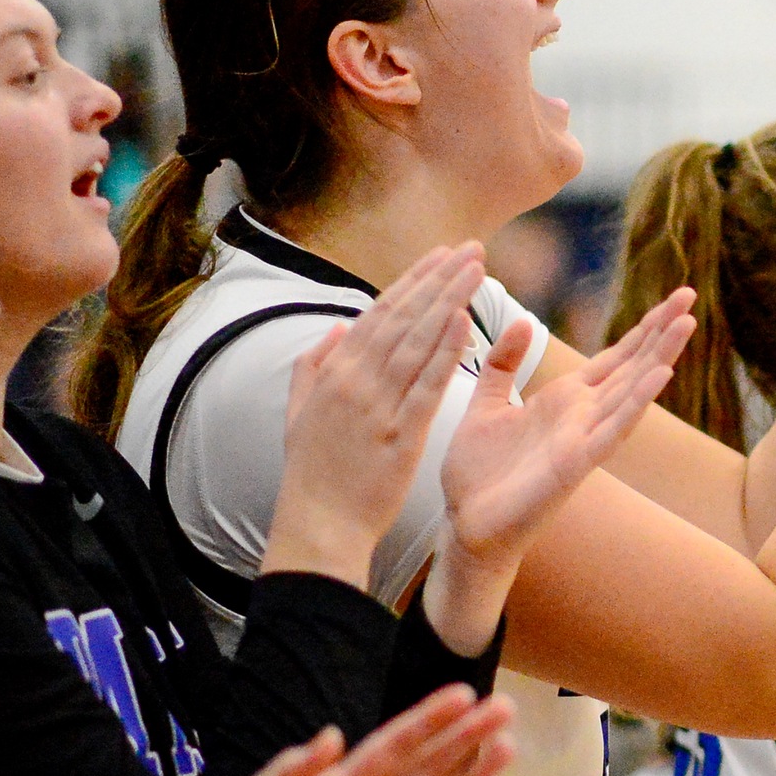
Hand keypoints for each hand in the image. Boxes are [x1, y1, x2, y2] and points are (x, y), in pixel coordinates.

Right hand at [263, 245, 486, 586]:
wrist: (318, 526)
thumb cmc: (311, 475)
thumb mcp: (299, 414)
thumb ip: (312, 368)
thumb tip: (334, 330)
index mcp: (333, 373)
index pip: (379, 314)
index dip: (413, 281)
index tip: (440, 255)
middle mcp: (354, 381)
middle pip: (403, 318)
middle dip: (439, 279)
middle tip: (471, 249)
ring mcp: (377, 406)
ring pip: (417, 341)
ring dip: (449, 301)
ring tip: (477, 270)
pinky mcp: (399, 435)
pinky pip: (427, 385)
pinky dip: (446, 351)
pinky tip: (467, 322)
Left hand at [430, 294, 693, 649]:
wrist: (465, 524)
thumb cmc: (478, 472)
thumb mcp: (485, 403)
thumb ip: (503, 363)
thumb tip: (525, 321)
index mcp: (565, 400)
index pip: (615, 357)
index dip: (644, 328)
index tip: (675, 299)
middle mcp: (583, 416)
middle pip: (633, 366)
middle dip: (661, 332)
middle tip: (690, 295)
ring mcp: (584, 439)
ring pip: (631, 392)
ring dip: (660, 358)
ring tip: (686, 325)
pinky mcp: (575, 465)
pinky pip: (611, 430)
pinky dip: (636, 403)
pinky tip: (659, 376)